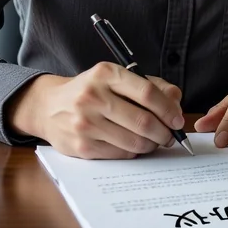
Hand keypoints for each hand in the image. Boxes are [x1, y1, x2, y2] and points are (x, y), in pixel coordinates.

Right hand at [4, 62, 185, 159]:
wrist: (49, 107)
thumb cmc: (92, 91)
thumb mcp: (117, 78)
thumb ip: (152, 86)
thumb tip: (176, 103)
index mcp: (106, 74)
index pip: (147, 93)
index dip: (168, 110)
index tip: (177, 120)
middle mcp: (93, 96)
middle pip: (143, 121)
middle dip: (164, 132)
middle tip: (170, 136)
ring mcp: (85, 123)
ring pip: (134, 142)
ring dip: (151, 145)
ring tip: (154, 141)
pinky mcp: (81, 146)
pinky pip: (120, 154)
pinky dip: (133, 152)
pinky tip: (133, 145)